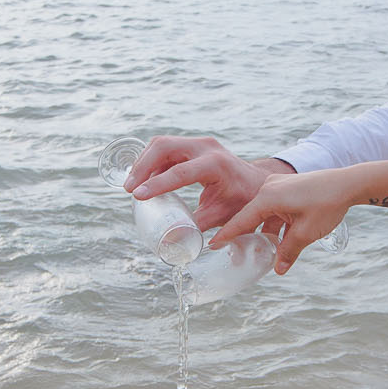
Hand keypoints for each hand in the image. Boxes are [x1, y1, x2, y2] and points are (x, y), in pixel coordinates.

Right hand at [124, 135, 291, 230]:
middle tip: (129, 189)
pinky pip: (166, 148)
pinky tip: (144, 178)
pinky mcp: (192, 145)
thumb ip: (196, 227)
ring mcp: (198, 143)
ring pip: (162, 144)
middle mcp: (206, 147)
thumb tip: (171, 244)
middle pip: (164, 147)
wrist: (258, 182)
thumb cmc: (243, 200)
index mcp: (216, 165)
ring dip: (143, 162)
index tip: (136, 195)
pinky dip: (151, 161)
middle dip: (142, 166)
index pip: (180, 172)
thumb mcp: (222, 216)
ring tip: (132, 184)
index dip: (156, 184)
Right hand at [210, 168, 358, 274]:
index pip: (241, 220)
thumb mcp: (306, 233)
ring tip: (262, 252)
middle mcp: (269, 189)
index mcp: (267, 197)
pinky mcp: (288, 189)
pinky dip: (276, 224)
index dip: (227, 235)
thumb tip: (278, 269)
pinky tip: (279, 240)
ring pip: (265, 215)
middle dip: (247, 237)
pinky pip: (275, 209)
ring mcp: (279, 187)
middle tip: (237, 255)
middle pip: (251, 217)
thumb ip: (288, 251)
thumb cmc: (327, 204)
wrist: (349, 183)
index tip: (213, 245)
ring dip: (265, 232)